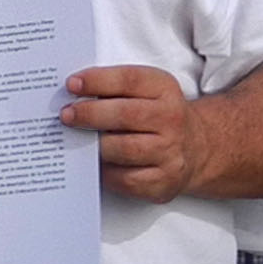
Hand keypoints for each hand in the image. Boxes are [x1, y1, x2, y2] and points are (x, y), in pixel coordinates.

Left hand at [62, 66, 208, 203]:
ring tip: (75, 140)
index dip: (98, 81)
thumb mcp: (148, 91)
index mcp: (165, 90)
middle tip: (66, 114)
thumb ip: (117, 88)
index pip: (129, 80)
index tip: (72, 84)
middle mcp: (171, 120)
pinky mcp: (162, 183)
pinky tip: (94, 164)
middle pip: (124, 115)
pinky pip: (125, 179)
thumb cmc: (159, 116)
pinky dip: (105, 172)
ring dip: (94, 145)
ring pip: (122, 149)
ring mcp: (169, 153)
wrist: (196, 148)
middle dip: (89, 114)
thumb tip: (75, 95)